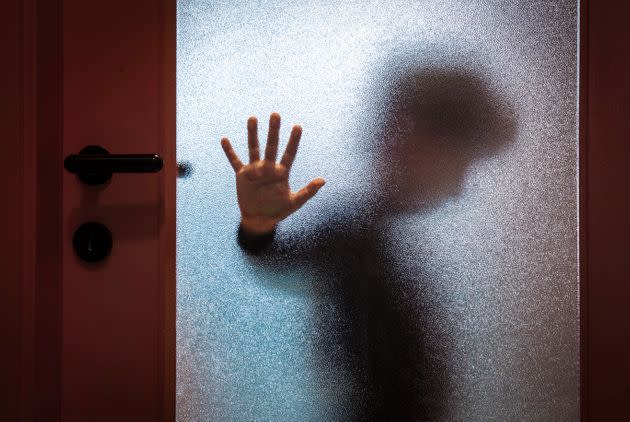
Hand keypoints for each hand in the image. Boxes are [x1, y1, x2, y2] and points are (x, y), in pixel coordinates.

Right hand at [221, 112, 325, 233]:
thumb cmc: (278, 211)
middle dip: (274, 131)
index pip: (290, 153)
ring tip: (253, 118)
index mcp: (282, 172)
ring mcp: (255, 170)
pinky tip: (225, 140)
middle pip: (272, 145)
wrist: (260, 220)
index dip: (294, 141)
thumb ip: (308, 191)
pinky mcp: (242, 175)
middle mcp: (269, 167)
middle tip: (275, 115)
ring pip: (254, 148)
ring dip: (253, 134)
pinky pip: (235, 161)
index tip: (298, 127)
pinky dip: (229, 151)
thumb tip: (323, 180)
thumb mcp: (294, 202)